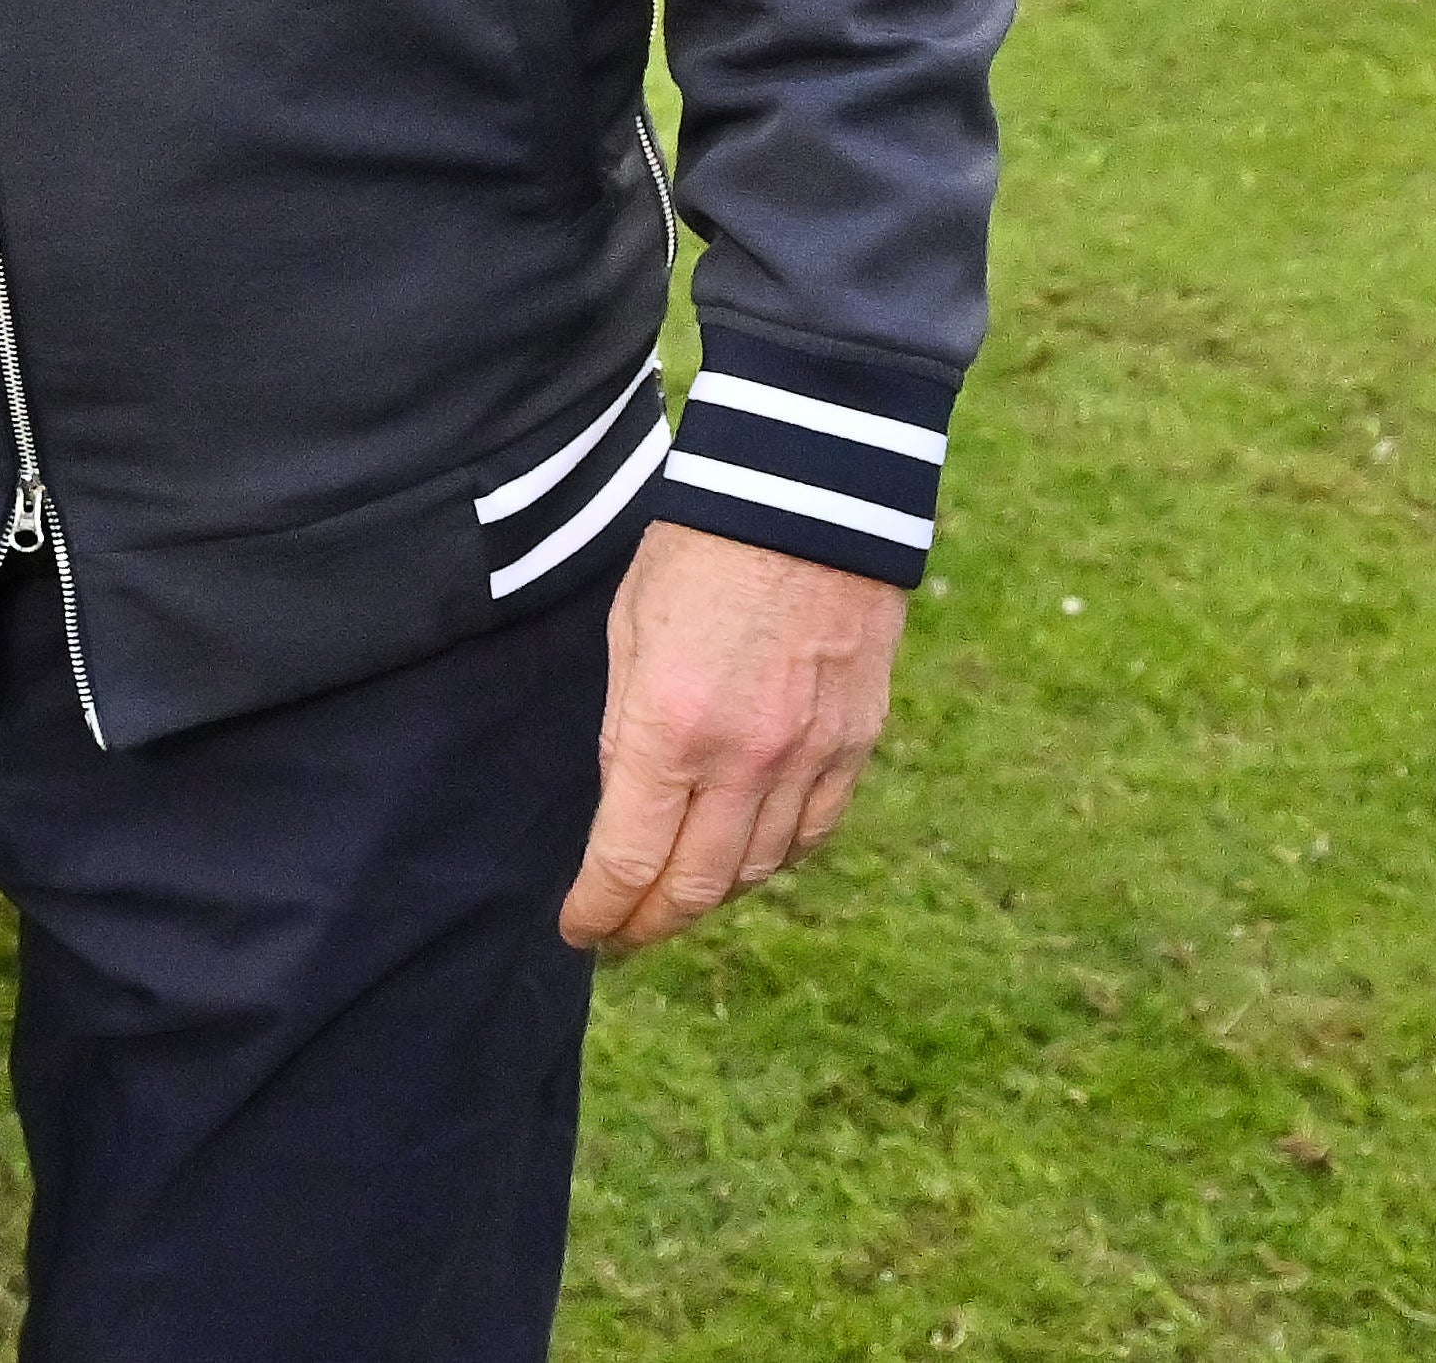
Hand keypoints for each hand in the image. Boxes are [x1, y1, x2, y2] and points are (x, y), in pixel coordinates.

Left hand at [563, 524, 910, 954]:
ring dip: (709, 896)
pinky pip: (813, 831)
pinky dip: (773, 859)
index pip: (630, 859)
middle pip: (696, 885)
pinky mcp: (857, 743)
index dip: (600, 909)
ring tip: (672, 902)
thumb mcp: (629, 632)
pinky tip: (744, 860)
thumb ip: (627, 731)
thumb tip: (625, 808)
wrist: (808, 499)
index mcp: (672, 727)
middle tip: (619, 937)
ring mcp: (811, 756)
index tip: (579, 929)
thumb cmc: (699, 552)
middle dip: (649, 924)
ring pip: (758, 868)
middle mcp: (747, 758)